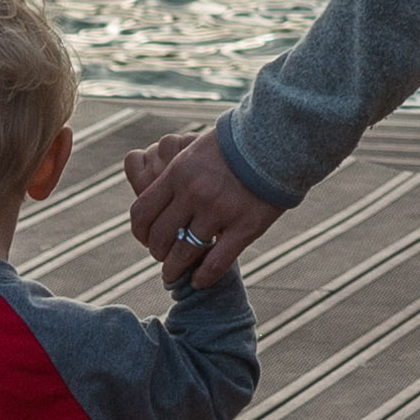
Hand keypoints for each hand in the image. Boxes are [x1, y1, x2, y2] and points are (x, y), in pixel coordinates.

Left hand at [124, 125, 282, 289]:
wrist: (279, 138)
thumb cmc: (237, 143)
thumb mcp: (197, 149)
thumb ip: (177, 172)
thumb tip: (156, 185)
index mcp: (178, 172)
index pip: (142, 212)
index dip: (141, 232)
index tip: (146, 239)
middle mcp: (194, 193)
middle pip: (160, 237)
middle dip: (157, 253)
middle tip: (162, 258)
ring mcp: (219, 211)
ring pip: (184, 254)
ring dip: (174, 270)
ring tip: (173, 276)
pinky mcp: (245, 227)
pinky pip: (216, 263)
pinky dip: (204, 277)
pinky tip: (199, 281)